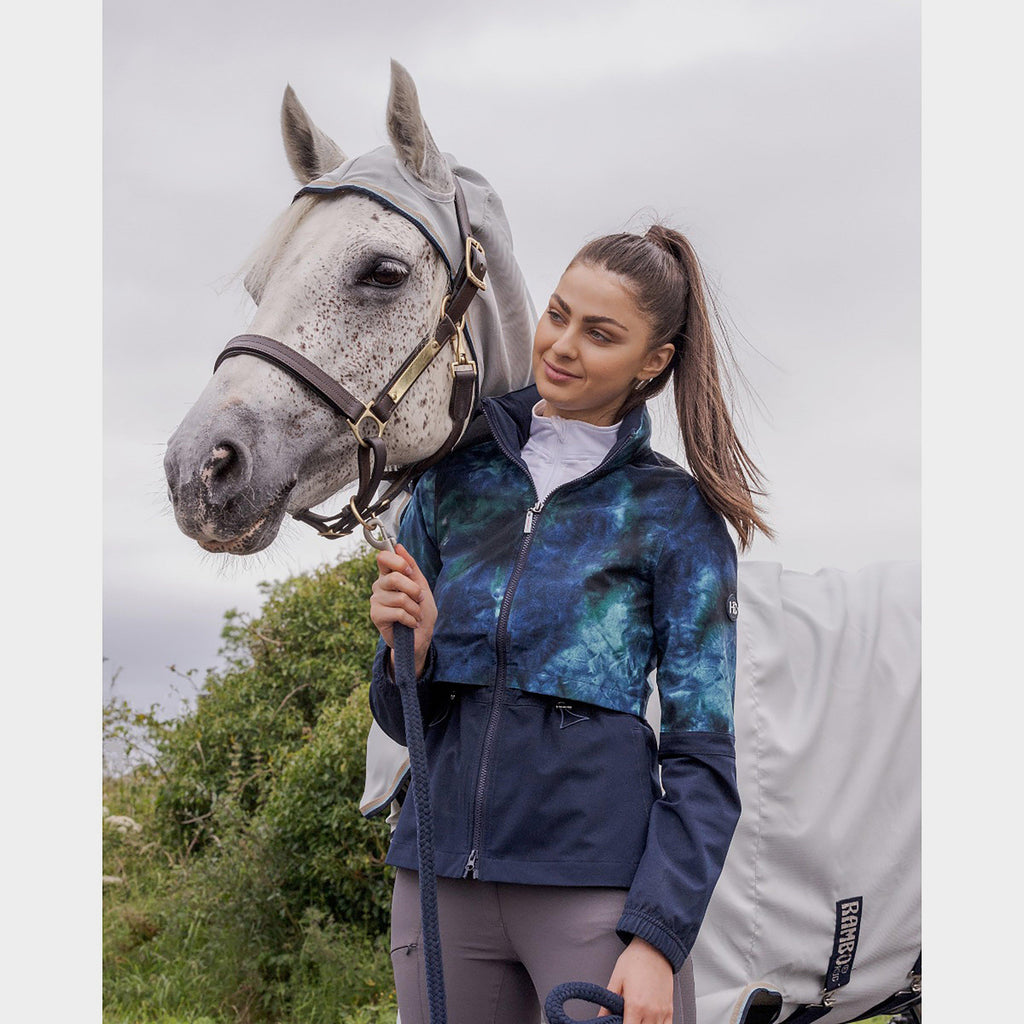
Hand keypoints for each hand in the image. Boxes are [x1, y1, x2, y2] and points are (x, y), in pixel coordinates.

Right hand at [370, 543, 436, 676]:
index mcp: (389, 575)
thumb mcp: (421, 584)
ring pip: (400, 597)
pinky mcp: (376, 615)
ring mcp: (376, 600)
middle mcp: (379, 585)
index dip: (398, 562)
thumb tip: (398, 545)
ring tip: (415, 614)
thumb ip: (411, 565)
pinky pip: (398, 612)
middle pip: (394, 578)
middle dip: (414, 590)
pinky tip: (410, 623)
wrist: (421, 635)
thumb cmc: (421, 609)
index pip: (383, 558)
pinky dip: (410, 619)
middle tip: (419, 598)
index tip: (409, 571)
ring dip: (415, 608)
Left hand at [597, 936, 672, 1023]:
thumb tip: (600, 1018)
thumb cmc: (635, 960)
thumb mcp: (616, 979)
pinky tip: (649, 1022)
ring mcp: (662, 1011)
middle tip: (627, 1019)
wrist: (654, 947)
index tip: (618, 1023)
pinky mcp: (670, 1008)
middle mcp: (650, 1012)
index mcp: (635, 1006)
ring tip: (636, 1019)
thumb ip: (607, 1004)